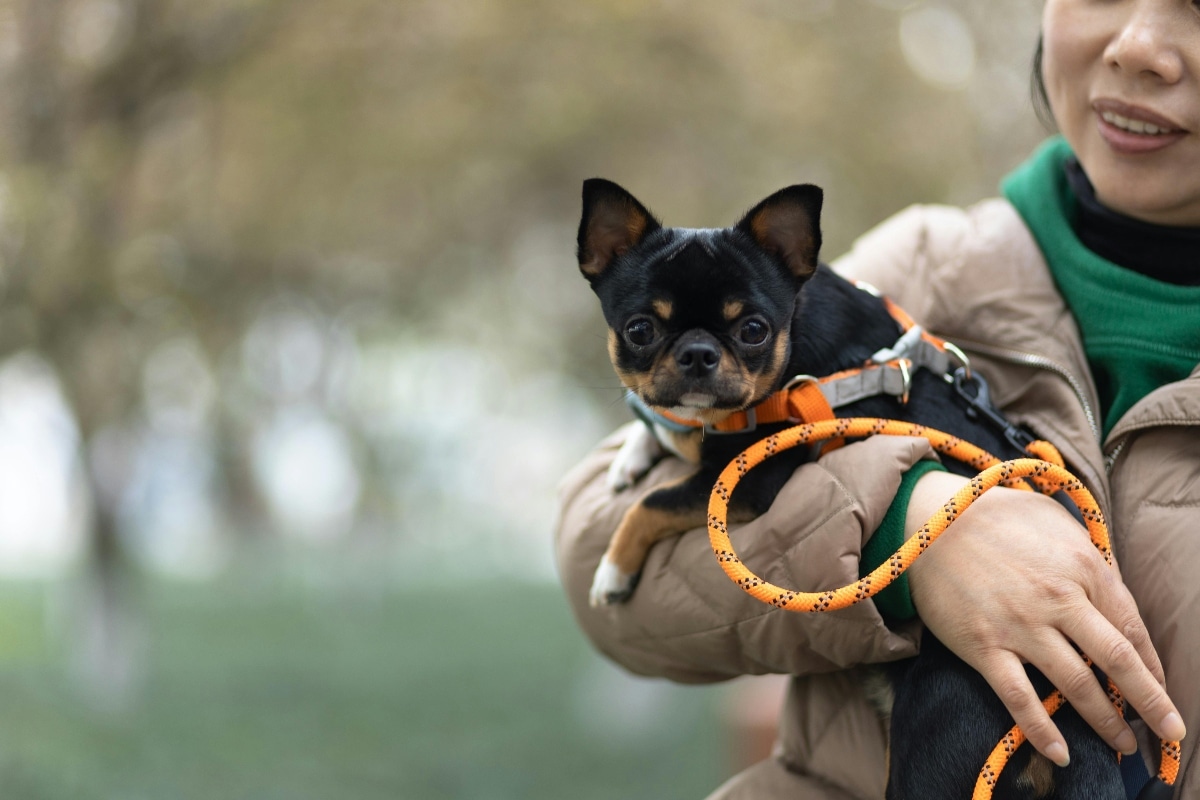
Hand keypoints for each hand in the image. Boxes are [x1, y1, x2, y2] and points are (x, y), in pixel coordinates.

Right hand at [903, 471, 1185, 766]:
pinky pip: (1020, 697)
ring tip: (1123, 745)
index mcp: (1084, 567)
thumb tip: (1116, 596)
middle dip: (1150, 703)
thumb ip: (1092, 558)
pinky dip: (1043, 730)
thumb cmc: (996, 516)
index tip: (1162, 690)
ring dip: (1106, 722)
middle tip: (1168, 731)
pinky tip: (1063, 753)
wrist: (930, 518)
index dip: (1152, 666)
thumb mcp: (1057, 521)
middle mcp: (1059, 599)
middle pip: (1118, 661)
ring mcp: (1021, 625)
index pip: (1132, 627)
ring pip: (1077, 685)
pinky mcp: (984, 645)